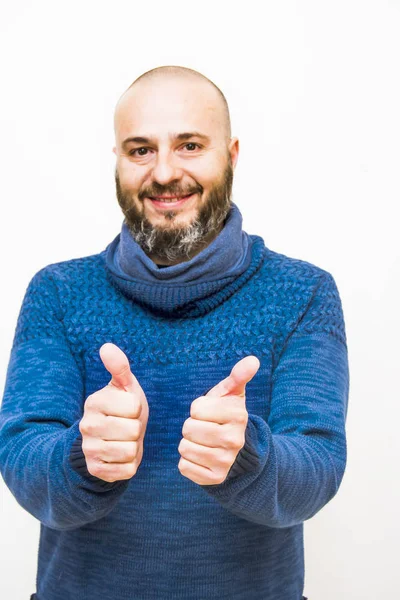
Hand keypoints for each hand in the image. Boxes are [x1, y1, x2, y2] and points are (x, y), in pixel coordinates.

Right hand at [79, 343, 148, 482]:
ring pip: (130, 451)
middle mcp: (87, 425)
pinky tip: (121, 455)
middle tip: (127, 426)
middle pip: (132, 430)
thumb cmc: (122, 408)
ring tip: (125, 440)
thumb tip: (106, 347)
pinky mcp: (95, 469)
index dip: (137, 408)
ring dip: (134, 447)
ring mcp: (89, 449)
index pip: (134, 406)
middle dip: (136, 429)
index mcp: (95, 401)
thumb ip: (119, 367)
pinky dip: (130, 464)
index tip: (128, 409)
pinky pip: (127, 470)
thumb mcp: (124, 386)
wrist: (111, 439)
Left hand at [178, 355, 259, 484]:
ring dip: (188, 443)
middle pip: (188, 428)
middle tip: (204, 427)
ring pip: (184, 447)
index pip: (196, 408)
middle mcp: (235, 440)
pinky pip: (184, 466)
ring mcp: (225, 462)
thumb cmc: (225, 414)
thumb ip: (238, 375)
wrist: (234, 448)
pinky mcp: (215, 478)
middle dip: (191, 425)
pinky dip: (188, 460)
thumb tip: (253, 360)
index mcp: (238, 415)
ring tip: (203, 441)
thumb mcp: (231, 393)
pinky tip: (201, 456)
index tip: (209, 412)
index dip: (198, 408)